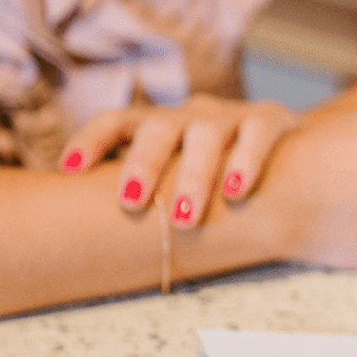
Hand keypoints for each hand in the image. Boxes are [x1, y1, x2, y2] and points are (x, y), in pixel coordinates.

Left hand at [60, 94, 301, 226]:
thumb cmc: (210, 178)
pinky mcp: (270, 120)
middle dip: (143, 163)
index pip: (116, 122)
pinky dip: (246, 160)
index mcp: (156, 127)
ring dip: (194, 175)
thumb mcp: (172, 178)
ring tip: (185, 217)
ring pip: (206, 133)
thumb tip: (76, 240)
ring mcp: (229, 116)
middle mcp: (188, 115)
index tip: (69, 169)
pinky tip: (236, 191)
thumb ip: (140, 196)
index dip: (91, 140)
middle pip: (158, 127)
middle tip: (132, 202)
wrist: (288, 156)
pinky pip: (257, 133)